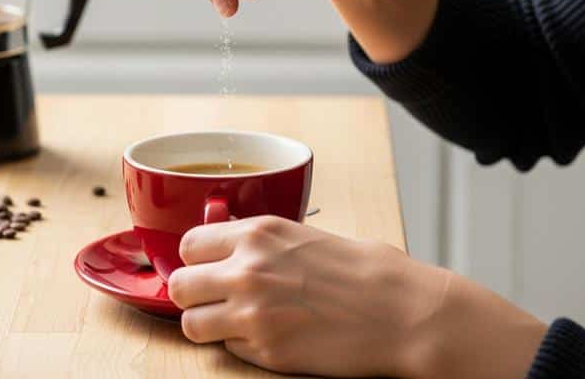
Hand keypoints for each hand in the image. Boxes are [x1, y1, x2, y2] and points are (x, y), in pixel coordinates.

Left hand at [167, 216, 547, 377]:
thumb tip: (236, 252)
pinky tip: (269, 338)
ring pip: (191, 324)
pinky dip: (241, 347)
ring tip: (236, 324)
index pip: (189, 244)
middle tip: (213, 299)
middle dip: (192, 294)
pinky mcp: (266, 351)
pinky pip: (228, 351)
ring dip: (208, 325)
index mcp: (260, 233)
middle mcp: (248, 269)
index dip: (195, 259)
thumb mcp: (310, 237)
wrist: (404, 313)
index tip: (205, 266)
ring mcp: (253, 313)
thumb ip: (266, 244)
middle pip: (179, 285)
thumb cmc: (370, 273)